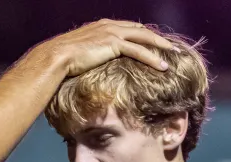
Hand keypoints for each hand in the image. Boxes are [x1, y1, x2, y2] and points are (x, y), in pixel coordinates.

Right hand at [35, 19, 173, 76]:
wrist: (56, 57)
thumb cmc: (64, 59)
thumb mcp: (81, 53)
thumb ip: (92, 53)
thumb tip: (93, 65)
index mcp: (103, 26)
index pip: (129, 28)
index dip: (144, 35)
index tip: (155, 42)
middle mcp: (109, 26)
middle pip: (140, 30)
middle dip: (157, 38)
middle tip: (171, 46)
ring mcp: (112, 33)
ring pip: (144, 38)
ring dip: (161, 46)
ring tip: (174, 54)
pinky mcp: (114, 44)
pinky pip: (139, 51)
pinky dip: (153, 58)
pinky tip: (163, 66)